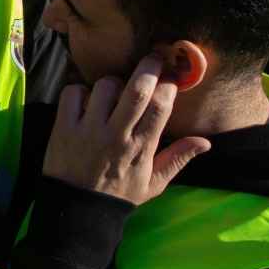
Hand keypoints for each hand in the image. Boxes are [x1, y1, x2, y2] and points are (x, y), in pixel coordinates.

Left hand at [42, 55, 211, 205]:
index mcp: (141, 147)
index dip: (168, 86)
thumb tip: (205, 141)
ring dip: (112, 82)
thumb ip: (178, 158)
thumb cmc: (119, 194)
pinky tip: (85, 101)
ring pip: (104, 86)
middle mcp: (116, 134)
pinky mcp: (63, 127)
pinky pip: (73, 92)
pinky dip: (79, 90)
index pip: (161, 106)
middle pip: (137, 89)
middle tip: (153, 57)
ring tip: (114, 91)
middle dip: (149, 67)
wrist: (77, 211)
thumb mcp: (154, 183)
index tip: (171, 78)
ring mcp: (88, 129)